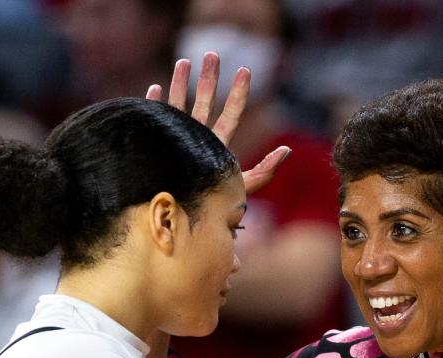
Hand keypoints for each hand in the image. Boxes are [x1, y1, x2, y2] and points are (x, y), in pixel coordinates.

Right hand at [146, 53, 288, 194]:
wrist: (176, 219)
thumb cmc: (209, 207)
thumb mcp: (240, 187)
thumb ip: (265, 171)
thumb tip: (287, 150)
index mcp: (217, 146)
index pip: (231, 114)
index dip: (238, 92)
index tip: (245, 70)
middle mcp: (197, 140)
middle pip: (204, 102)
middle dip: (208, 78)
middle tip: (212, 54)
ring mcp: (175, 141)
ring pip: (179, 105)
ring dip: (180, 82)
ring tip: (184, 61)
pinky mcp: (155, 145)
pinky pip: (155, 120)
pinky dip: (155, 104)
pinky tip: (155, 87)